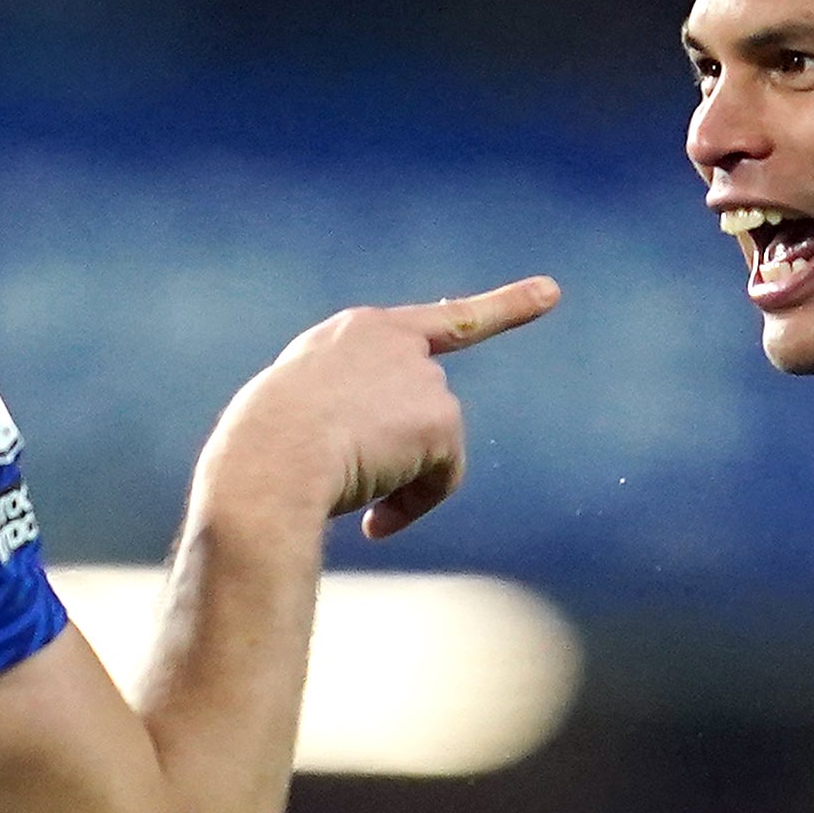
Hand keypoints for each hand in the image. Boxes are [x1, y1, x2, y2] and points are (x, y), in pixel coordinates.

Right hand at [204, 277, 558, 541]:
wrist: (269, 458)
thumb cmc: (261, 448)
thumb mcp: (295, 413)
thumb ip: (343, 414)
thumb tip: (376, 471)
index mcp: (355, 333)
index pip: (439, 319)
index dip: (503, 308)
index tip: (551, 293)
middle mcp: (396, 342)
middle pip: (424, 413)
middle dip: (403, 453)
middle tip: (351, 478)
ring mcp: (422, 377)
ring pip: (431, 448)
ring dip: (398, 480)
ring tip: (344, 486)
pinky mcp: (440, 418)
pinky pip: (442, 479)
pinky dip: (413, 505)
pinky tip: (374, 519)